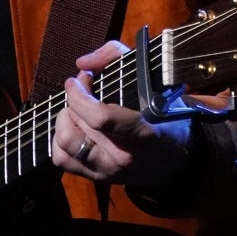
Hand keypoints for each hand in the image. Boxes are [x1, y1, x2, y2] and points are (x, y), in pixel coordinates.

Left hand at [51, 40, 191, 189]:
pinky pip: (62, 160)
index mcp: (141, 132)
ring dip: (65, 122)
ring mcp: (107, 171)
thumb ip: (116, 57)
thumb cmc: (165, 114)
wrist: (176, 157)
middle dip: (73, 102)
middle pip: (76, 128)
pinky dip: (60, 141)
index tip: (77, 80)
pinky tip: (76, 128)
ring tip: (77, 111)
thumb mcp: (151, 77)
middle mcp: (121, 156)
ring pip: (63, 145)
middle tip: (83, 89)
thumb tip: (82, 64)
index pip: (100, 118)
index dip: (79, 96)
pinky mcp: (96, 178)